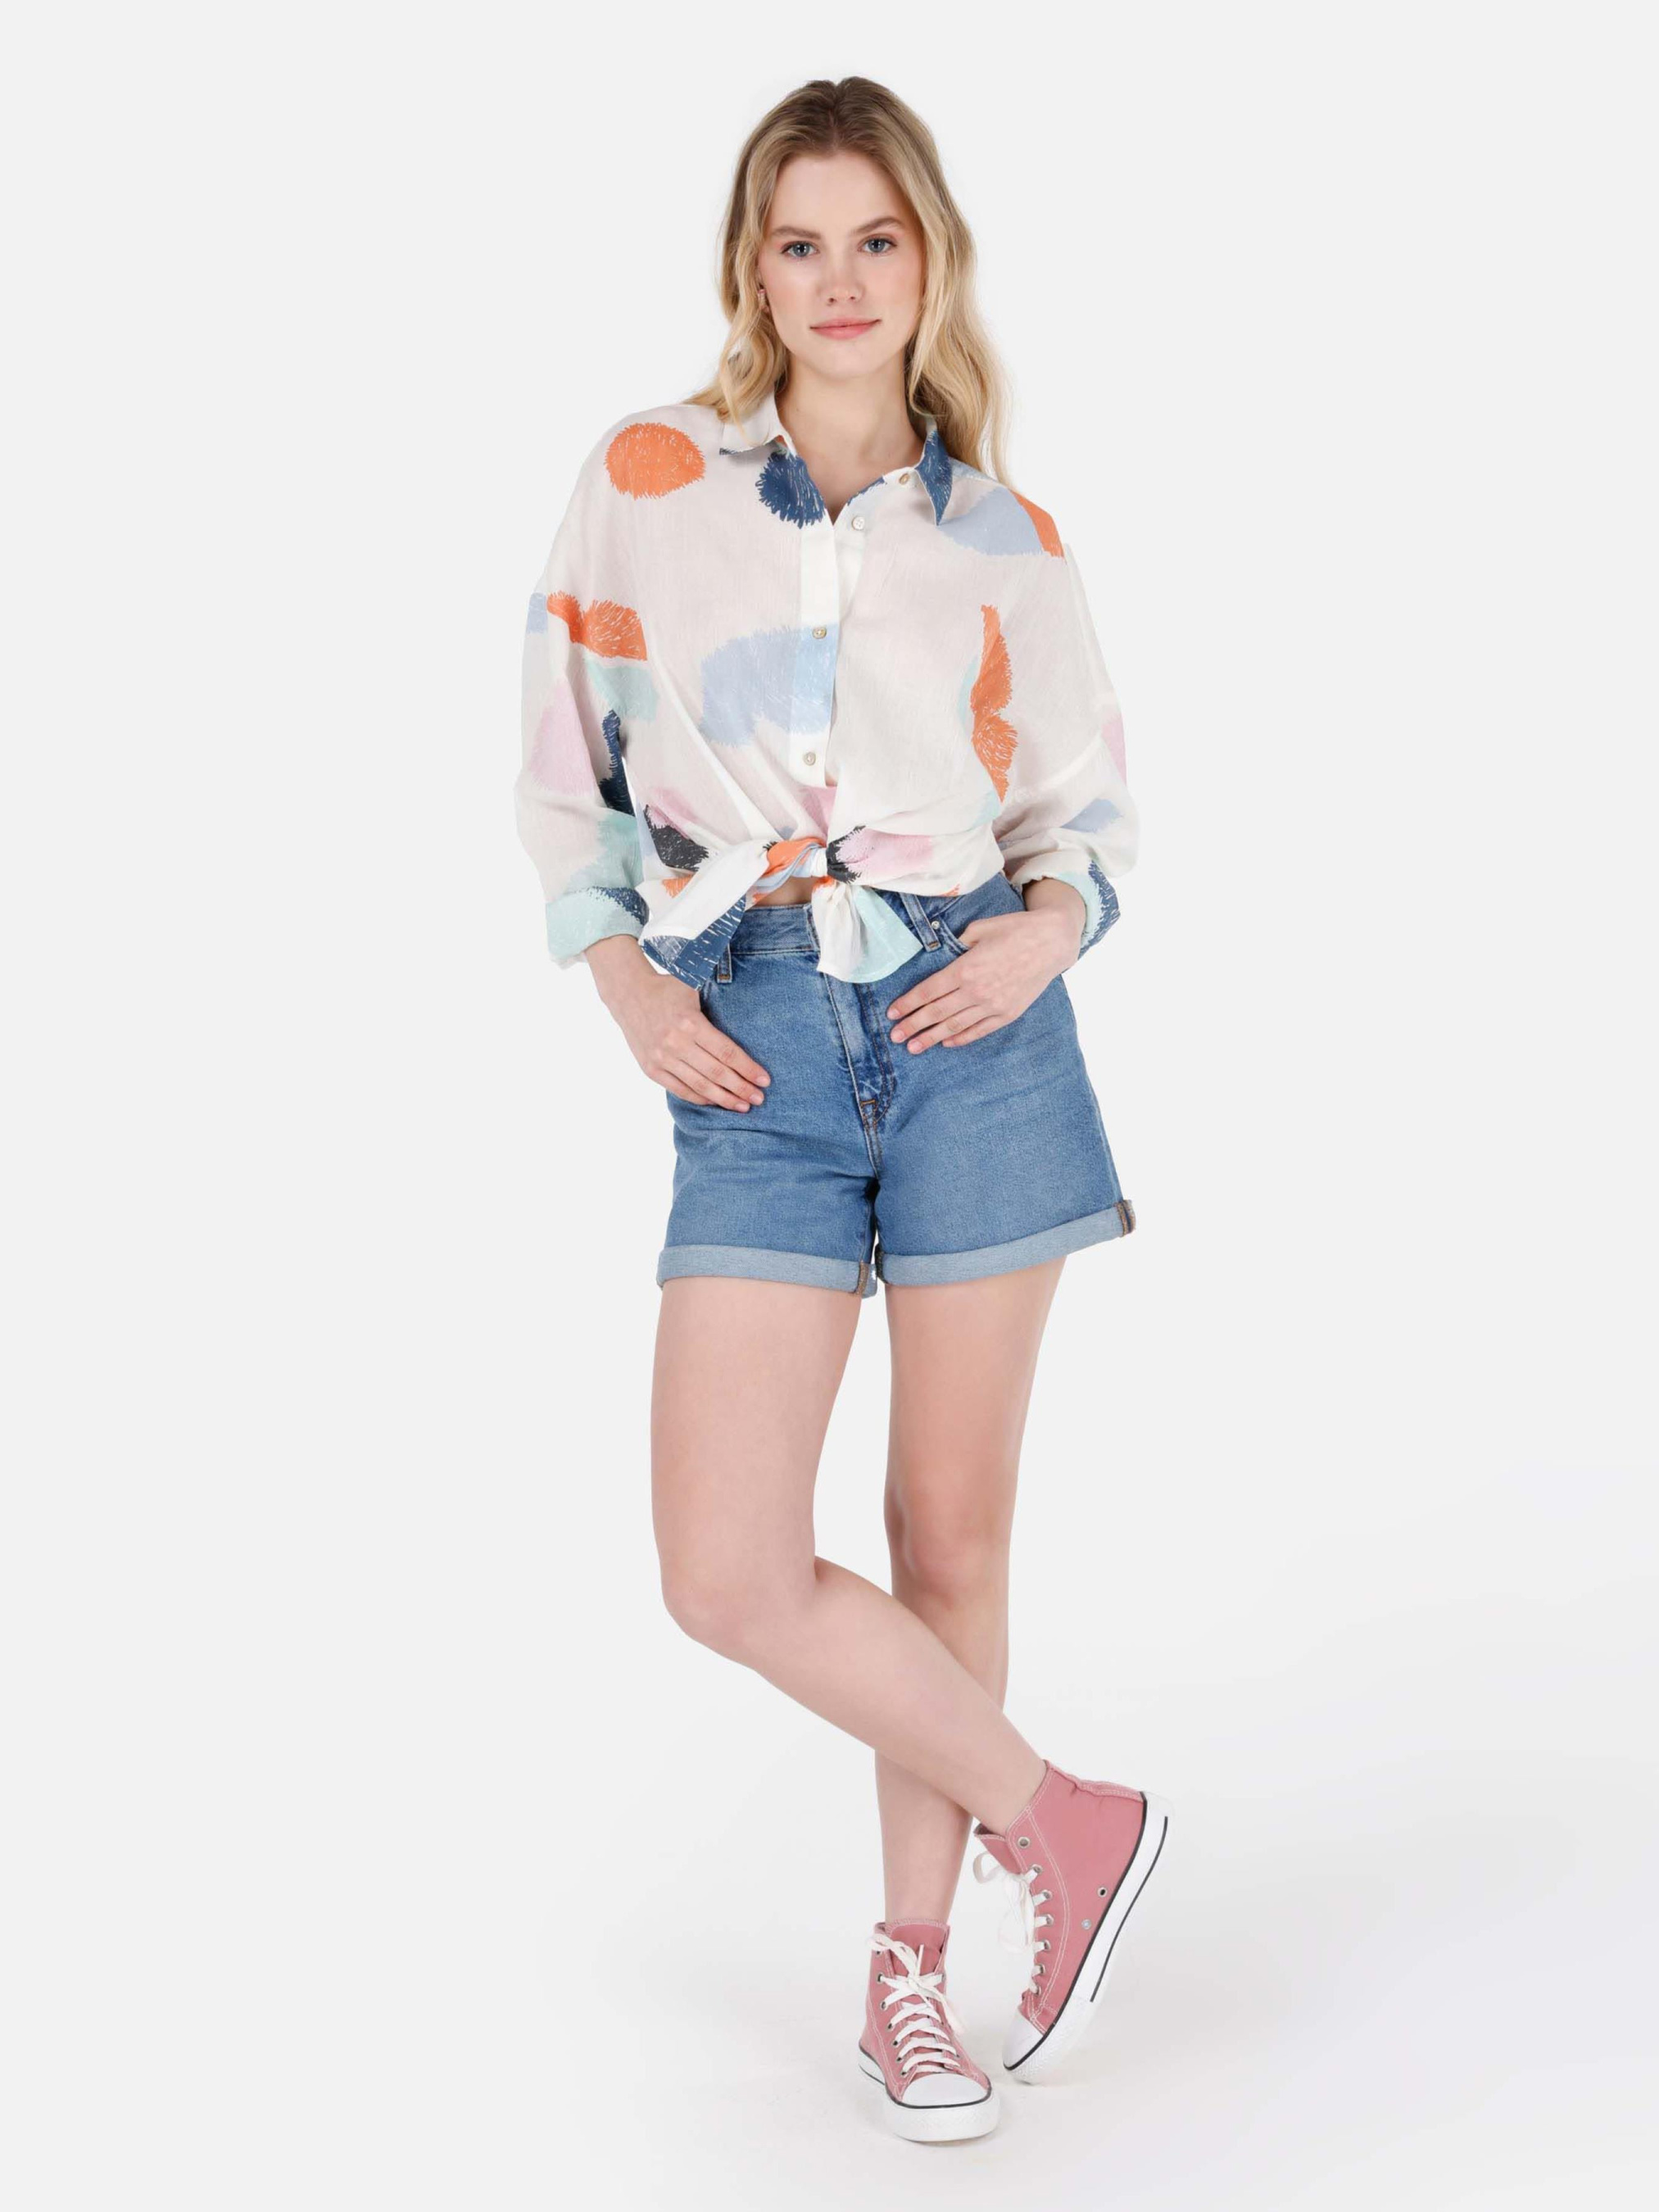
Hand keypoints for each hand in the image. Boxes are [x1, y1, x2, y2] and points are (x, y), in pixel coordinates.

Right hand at [584, 934, 770, 1108]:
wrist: (628, 994)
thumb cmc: (667, 989)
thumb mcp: (693, 986)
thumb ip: (717, 999)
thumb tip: (750, 1011)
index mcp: (690, 1022)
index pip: (727, 1052)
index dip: (748, 1068)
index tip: (765, 1079)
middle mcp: (675, 1043)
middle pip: (717, 1073)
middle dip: (741, 1088)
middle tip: (759, 1098)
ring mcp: (661, 1059)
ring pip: (700, 1086)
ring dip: (724, 1099)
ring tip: (743, 1106)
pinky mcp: (651, 1069)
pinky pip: (680, 1090)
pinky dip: (700, 1098)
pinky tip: (717, 1102)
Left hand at [885, 890, 1083, 1052]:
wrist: (1052, 942)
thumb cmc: (1014, 930)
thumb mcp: (980, 928)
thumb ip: (957, 944)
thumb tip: (939, 953)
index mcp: (966, 968)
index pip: (928, 991)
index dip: (908, 1003)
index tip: (892, 1013)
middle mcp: (976, 991)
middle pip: (936, 1012)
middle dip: (912, 1025)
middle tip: (895, 1036)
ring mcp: (993, 1005)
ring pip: (954, 1025)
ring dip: (931, 1037)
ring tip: (913, 1047)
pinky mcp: (1008, 1013)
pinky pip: (979, 1030)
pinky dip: (961, 1038)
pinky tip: (946, 1042)